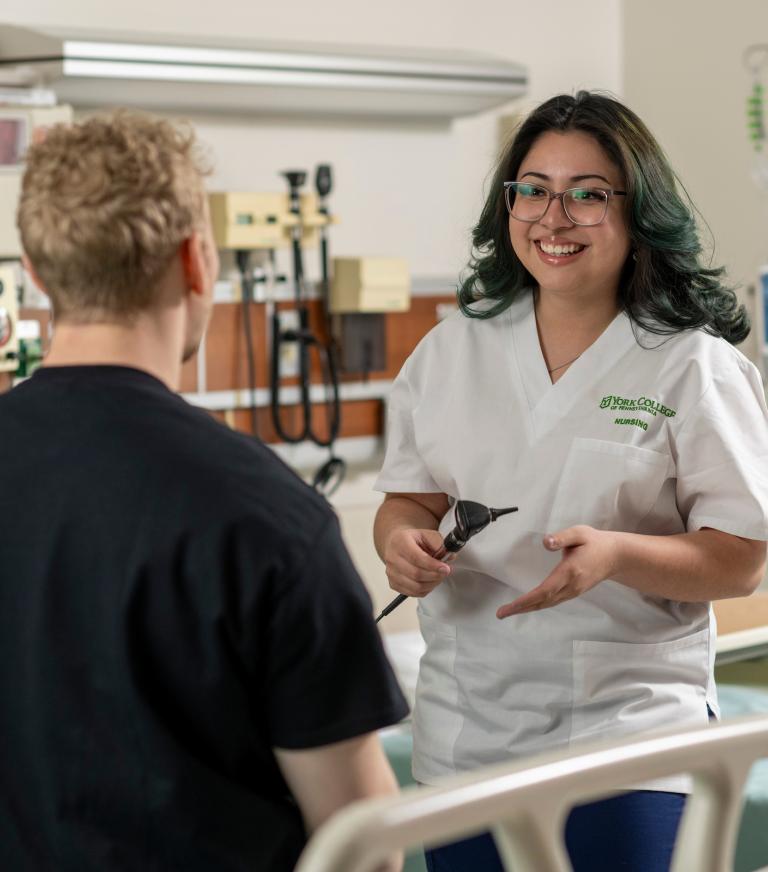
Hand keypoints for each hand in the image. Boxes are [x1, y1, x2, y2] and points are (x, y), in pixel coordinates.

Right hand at [383, 528, 451, 597]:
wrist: (397, 544)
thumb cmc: (412, 540)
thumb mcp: (427, 534)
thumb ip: (439, 544)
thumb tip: (449, 557)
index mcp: (400, 542)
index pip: (416, 558)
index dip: (433, 566)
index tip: (445, 568)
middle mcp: (392, 558)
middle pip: (416, 574)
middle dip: (435, 576)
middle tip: (445, 572)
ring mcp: (391, 572)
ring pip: (415, 586)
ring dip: (432, 584)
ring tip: (438, 576)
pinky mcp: (393, 583)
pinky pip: (413, 593)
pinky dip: (425, 590)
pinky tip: (429, 581)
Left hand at [497, 525, 619, 618]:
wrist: (616, 556)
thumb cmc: (595, 543)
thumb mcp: (580, 533)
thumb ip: (562, 537)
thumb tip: (546, 542)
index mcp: (570, 572)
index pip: (545, 590)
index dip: (527, 600)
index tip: (511, 605)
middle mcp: (571, 585)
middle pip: (543, 601)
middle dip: (521, 608)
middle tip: (501, 613)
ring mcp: (573, 591)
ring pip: (547, 604)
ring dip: (528, 608)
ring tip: (509, 611)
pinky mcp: (574, 591)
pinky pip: (553, 602)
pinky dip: (538, 605)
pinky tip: (527, 605)